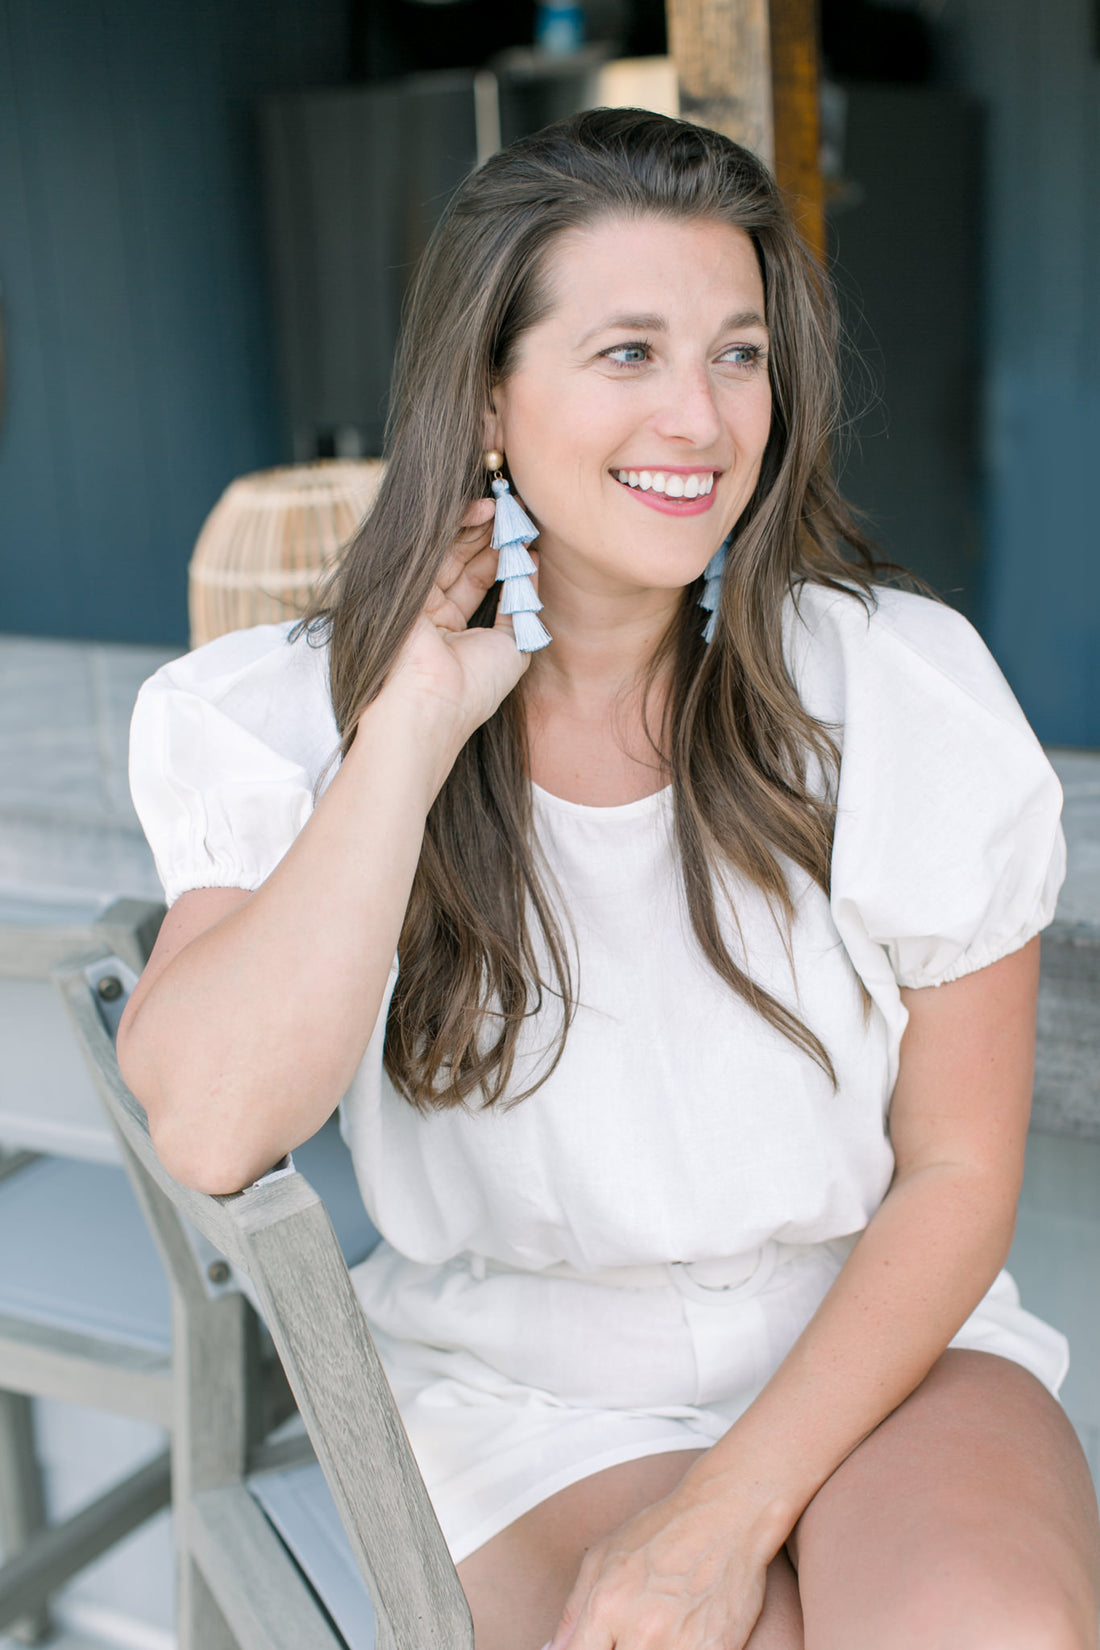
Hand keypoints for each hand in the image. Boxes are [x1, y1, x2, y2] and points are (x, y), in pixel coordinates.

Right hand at [382, 497, 534, 742]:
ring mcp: (419, 599)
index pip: (480, 580)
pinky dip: (458, 526)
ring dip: (478, 526)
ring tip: (505, 505)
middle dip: (491, 535)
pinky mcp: (407, 587)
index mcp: (456, 632)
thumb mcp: (515, 645)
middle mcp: (435, 614)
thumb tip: (531, 566)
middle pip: (465, 561)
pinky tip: (483, 509)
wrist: (434, 706)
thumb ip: (521, 606)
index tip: (526, 536)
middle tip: (517, 511)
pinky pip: (436, 548)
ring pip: (451, 551)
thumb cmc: (475, 688)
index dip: (502, 557)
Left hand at [547, 1478, 771, 1649]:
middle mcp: (641, 1631)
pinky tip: (681, 1633)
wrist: (726, 1515)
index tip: (595, 1647)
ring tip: (655, 1631)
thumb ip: (573, 1610)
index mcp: (607, 1606)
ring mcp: (680, 1645)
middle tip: (626, 1637)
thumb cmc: (663, 1530)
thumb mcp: (604, 1556)